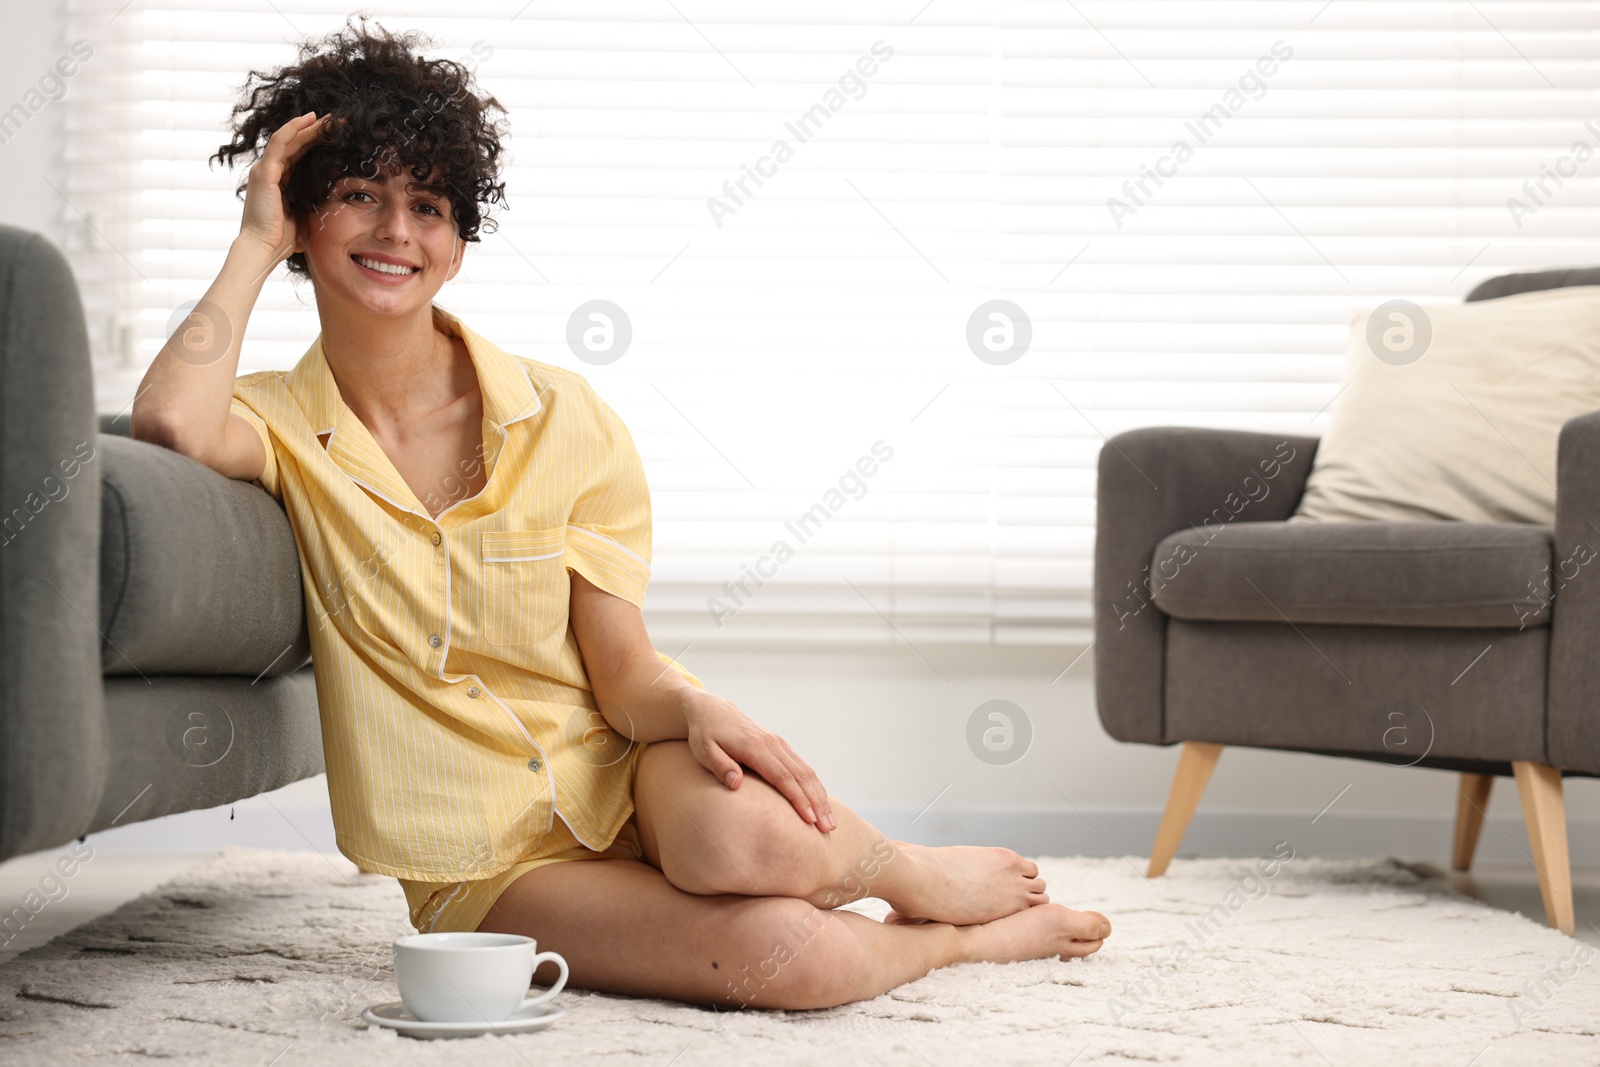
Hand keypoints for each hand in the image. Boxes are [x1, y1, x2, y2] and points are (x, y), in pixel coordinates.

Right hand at [237, 110, 344, 263]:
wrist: (264, 249)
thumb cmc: (284, 239)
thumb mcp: (305, 216)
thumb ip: (314, 203)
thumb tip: (337, 201)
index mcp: (280, 182)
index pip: (300, 156)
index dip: (318, 144)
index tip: (338, 136)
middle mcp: (270, 172)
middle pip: (296, 144)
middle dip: (317, 131)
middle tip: (338, 121)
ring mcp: (265, 170)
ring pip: (289, 139)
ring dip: (309, 126)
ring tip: (329, 117)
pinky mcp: (265, 171)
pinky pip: (280, 142)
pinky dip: (294, 128)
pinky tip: (310, 119)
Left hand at [680, 689, 837, 831]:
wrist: (712, 710)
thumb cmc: (704, 734)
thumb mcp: (703, 750)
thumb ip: (719, 766)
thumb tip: (735, 784)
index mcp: (754, 747)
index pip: (782, 777)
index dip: (797, 799)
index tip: (808, 819)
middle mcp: (772, 744)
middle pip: (800, 776)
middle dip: (816, 802)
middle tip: (827, 827)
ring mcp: (778, 744)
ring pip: (806, 771)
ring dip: (820, 796)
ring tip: (829, 820)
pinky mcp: (780, 746)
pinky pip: (802, 766)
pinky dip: (814, 785)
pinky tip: (820, 801)